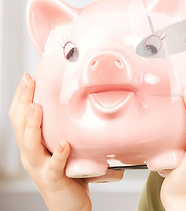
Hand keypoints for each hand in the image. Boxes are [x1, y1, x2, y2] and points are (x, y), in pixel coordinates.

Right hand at [8, 73, 123, 210]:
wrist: (69, 205)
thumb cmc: (67, 172)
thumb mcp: (63, 145)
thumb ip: (65, 126)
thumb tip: (77, 100)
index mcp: (32, 144)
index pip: (20, 117)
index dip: (21, 97)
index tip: (29, 77)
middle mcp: (31, 155)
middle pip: (20, 126)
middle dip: (23, 102)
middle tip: (28, 82)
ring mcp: (40, 167)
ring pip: (31, 145)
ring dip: (33, 125)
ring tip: (37, 108)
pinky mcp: (53, 179)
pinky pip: (54, 166)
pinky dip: (59, 155)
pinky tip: (64, 145)